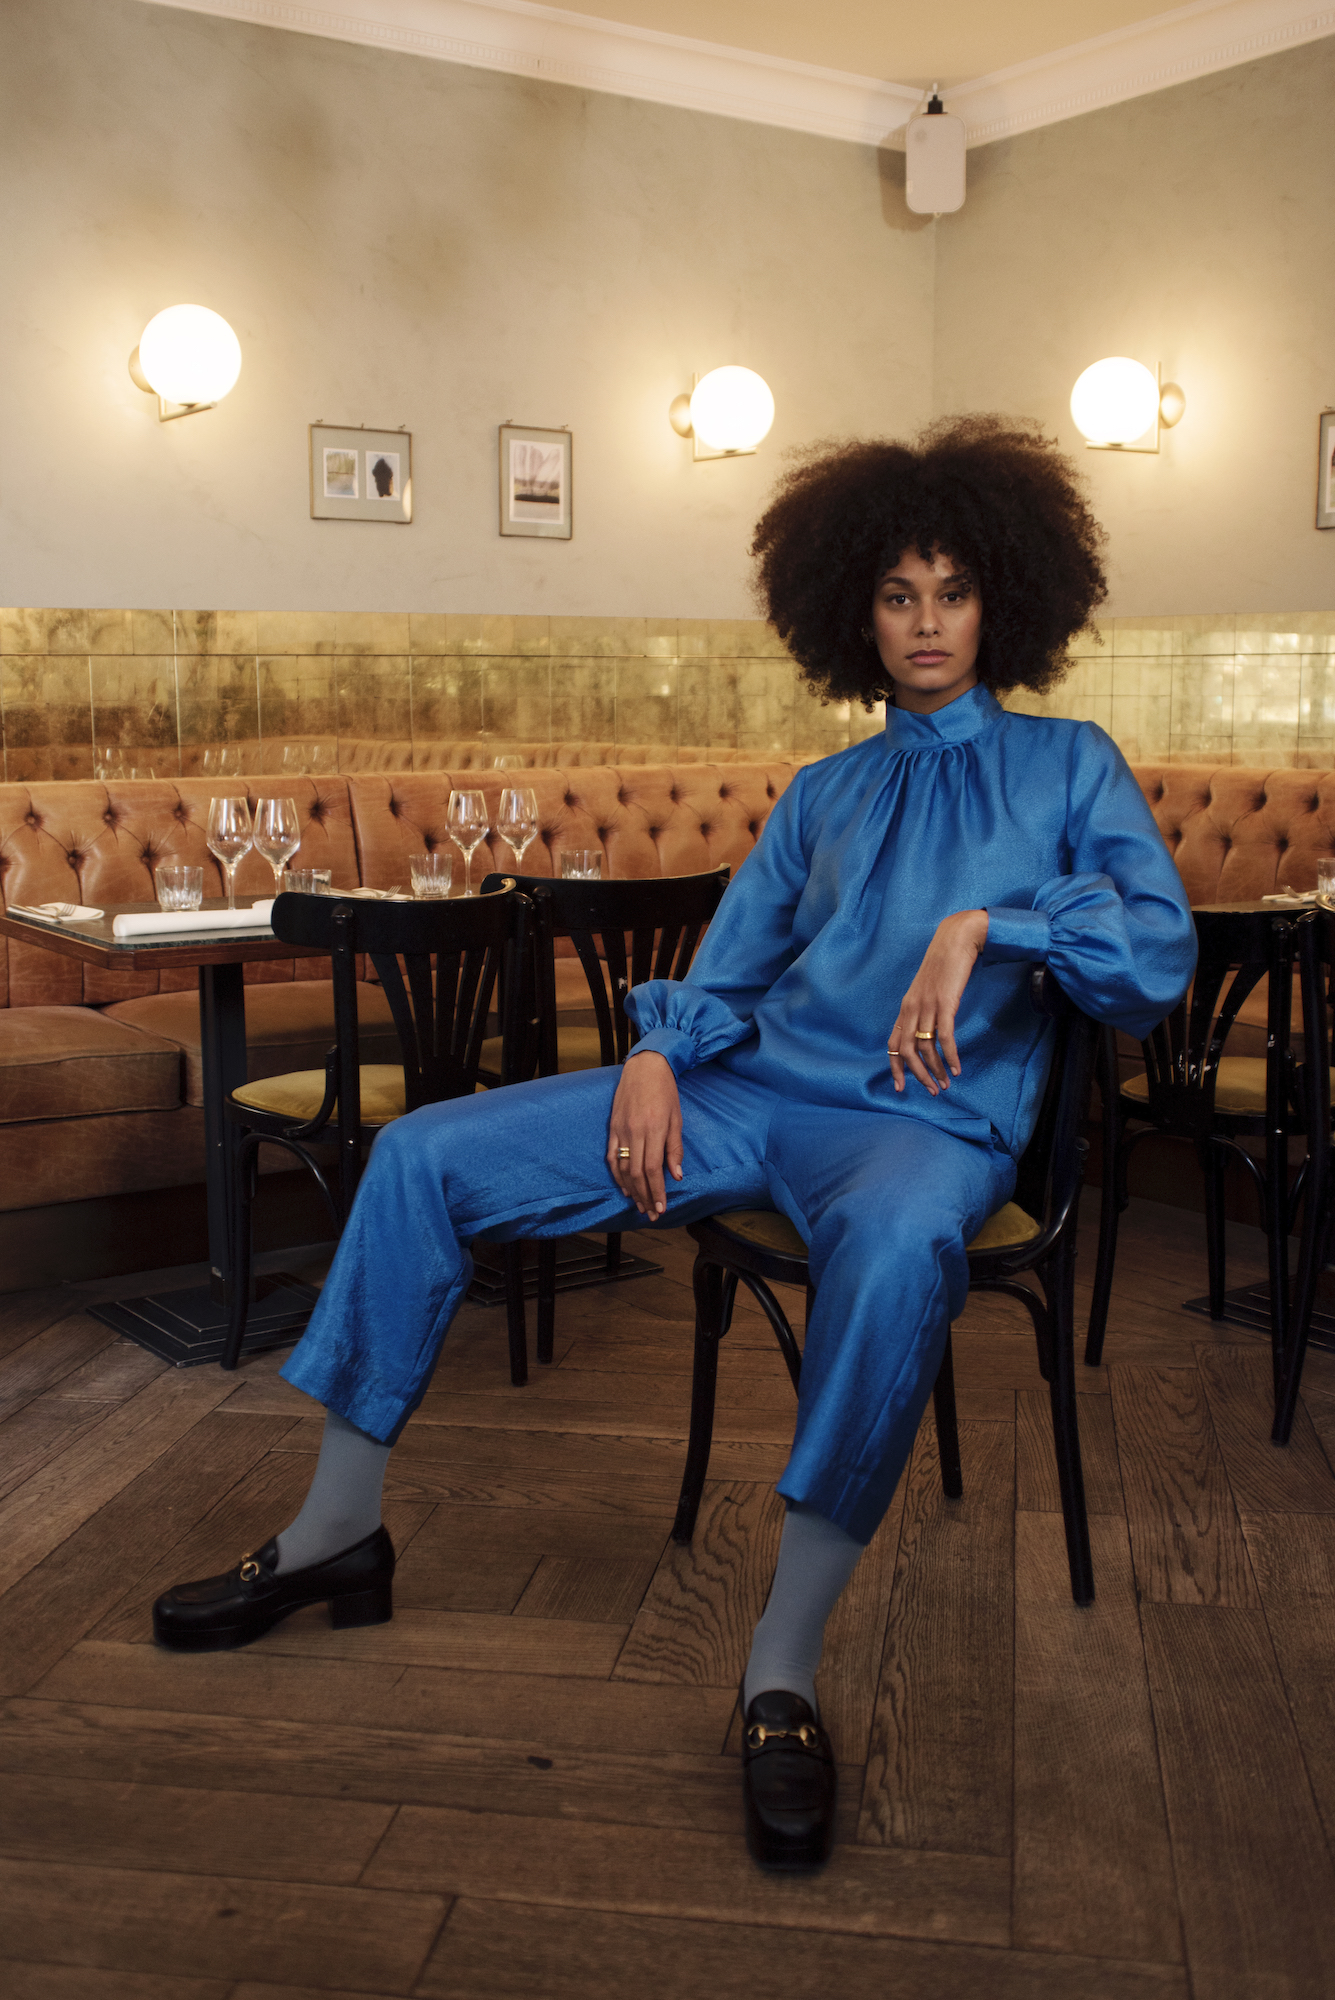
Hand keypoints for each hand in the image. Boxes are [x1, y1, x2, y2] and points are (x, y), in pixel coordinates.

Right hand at [607, 1051, 682, 1218]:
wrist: (645, 1067)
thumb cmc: (665, 1091)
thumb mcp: (677, 1118)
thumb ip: (675, 1148)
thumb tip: (676, 1175)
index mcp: (654, 1129)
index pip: (653, 1169)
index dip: (657, 1192)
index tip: (661, 1208)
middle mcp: (635, 1132)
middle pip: (637, 1173)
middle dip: (645, 1197)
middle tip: (651, 1213)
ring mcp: (621, 1130)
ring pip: (623, 1168)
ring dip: (632, 1190)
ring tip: (640, 1205)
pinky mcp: (612, 1127)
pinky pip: (612, 1156)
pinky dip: (617, 1175)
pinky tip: (624, 1187)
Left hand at [888, 909, 988, 1095]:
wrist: (957, 939)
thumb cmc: (945, 965)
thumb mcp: (928, 989)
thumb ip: (925, 1009)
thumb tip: (928, 1031)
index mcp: (906, 1007)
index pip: (892, 1043)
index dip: (896, 1067)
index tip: (901, 1087)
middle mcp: (912, 1008)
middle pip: (906, 1050)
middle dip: (918, 1075)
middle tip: (932, 1090)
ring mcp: (927, 1005)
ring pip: (925, 1047)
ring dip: (935, 1069)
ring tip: (945, 1084)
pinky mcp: (945, 1003)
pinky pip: (944, 1036)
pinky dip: (949, 1056)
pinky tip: (956, 1068)